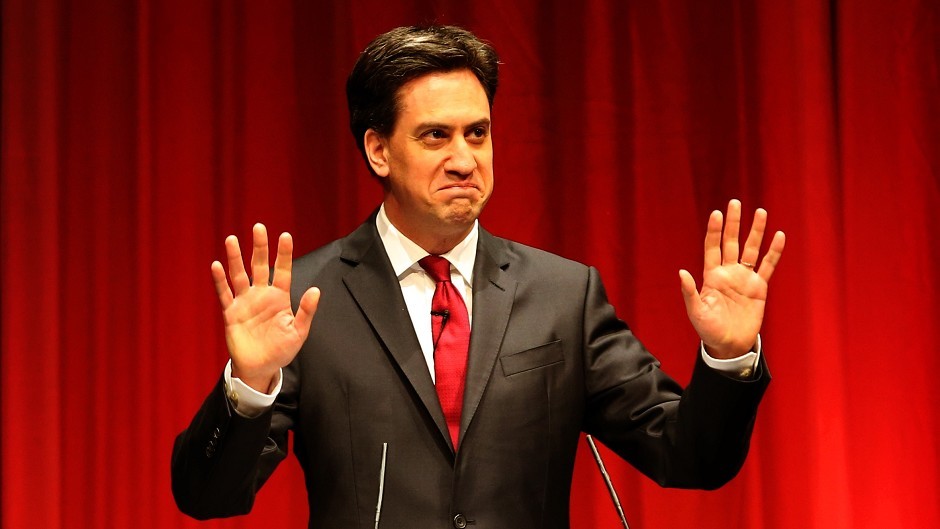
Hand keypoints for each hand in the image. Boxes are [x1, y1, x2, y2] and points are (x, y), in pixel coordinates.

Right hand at [211, 223, 319, 391]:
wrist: (261, 368)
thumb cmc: (282, 350)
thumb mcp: (298, 332)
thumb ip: (306, 311)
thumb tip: (316, 290)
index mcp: (280, 298)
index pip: (283, 271)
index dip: (284, 254)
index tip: (285, 235)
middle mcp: (262, 295)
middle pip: (260, 266)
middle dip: (259, 247)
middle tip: (258, 227)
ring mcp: (245, 302)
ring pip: (239, 275)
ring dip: (235, 258)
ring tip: (232, 239)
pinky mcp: (231, 313)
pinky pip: (224, 294)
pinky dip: (220, 281)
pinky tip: (216, 266)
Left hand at [679, 199, 784, 358]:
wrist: (730, 344)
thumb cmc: (709, 329)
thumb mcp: (696, 312)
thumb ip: (690, 292)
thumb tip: (681, 272)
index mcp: (711, 276)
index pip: (712, 247)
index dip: (714, 231)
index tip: (716, 214)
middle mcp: (728, 272)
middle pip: (731, 242)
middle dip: (733, 223)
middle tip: (734, 203)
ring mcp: (744, 278)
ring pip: (751, 249)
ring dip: (755, 231)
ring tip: (760, 212)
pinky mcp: (759, 287)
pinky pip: (768, 266)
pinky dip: (774, 252)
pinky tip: (779, 236)